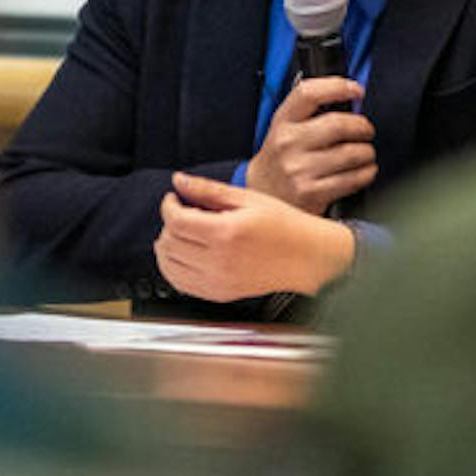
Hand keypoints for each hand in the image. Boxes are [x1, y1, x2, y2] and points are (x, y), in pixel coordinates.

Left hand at [154, 172, 354, 301]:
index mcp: (226, 234)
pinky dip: (173, 268)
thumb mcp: (247, 199)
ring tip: (182, 234)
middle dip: (169, 224)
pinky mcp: (220, 294)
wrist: (308, 258)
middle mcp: (219, 261)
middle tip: (183, 213)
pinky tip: (184, 255)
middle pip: (169, 242)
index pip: (176, 221)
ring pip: (168, 266)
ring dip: (167, 246)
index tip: (174, 198)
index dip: (168, 205)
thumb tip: (179, 180)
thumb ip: (208, 191)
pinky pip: (181, 284)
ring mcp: (218, 282)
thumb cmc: (285, 227)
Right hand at [245, 76, 376, 212]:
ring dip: (367, 152)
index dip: (337, 87)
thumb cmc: (282, 157)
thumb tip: (351, 99)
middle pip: (338, 124)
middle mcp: (288, 143)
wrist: (264, 194)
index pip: (308, 94)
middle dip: (362, 127)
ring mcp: (299, 169)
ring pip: (352, 153)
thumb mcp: (286, 128)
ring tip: (365, 153)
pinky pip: (353, 179)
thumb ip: (312, 112)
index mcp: (282, 121)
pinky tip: (363, 170)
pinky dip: (367, 173)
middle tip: (366, 130)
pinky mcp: (312, 193)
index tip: (356, 90)